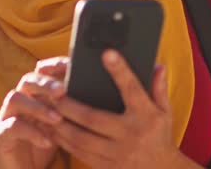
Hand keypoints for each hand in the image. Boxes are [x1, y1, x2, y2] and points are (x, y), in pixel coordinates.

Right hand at [0, 57, 68, 168]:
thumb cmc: (44, 143)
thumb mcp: (61, 124)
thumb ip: (71, 108)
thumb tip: (97, 95)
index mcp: (34, 94)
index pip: (41, 70)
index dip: (54, 65)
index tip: (70, 65)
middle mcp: (19, 100)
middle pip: (27, 80)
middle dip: (45, 83)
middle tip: (62, 91)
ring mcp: (6, 116)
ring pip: (16, 99)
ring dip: (38, 107)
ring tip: (57, 119)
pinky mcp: (0, 135)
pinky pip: (11, 127)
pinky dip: (30, 132)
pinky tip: (47, 141)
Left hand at [49, 50, 197, 167]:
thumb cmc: (160, 136)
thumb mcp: (165, 112)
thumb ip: (159, 88)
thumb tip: (158, 64)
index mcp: (146, 116)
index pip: (132, 89)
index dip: (120, 71)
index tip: (107, 53)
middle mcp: (130, 134)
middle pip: (93, 118)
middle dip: (70, 106)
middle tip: (53, 91)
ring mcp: (117, 154)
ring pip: (81, 138)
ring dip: (60, 125)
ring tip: (46, 111)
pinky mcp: (107, 168)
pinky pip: (80, 154)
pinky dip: (63, 142)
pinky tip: (52, 131)